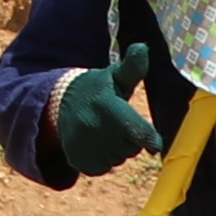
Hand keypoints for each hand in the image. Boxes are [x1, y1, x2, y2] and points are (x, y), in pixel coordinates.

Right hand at [31, 63, 162, 178]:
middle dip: (130, 139)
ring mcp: (83, 145)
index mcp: (106, 105)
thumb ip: (132, 67)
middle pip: (131, 148)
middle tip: (118, 123)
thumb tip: (142, 47)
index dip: (149, 139)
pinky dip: (104, 159)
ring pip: (118, 159)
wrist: (60, 104)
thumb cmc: (99, 89)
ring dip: (118, 150)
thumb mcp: (114, 76)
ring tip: (105, 131)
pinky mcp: (77, 160)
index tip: (155, 145)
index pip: (135, 130)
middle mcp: (93, 127)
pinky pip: (103, 168)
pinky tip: (96, 143)